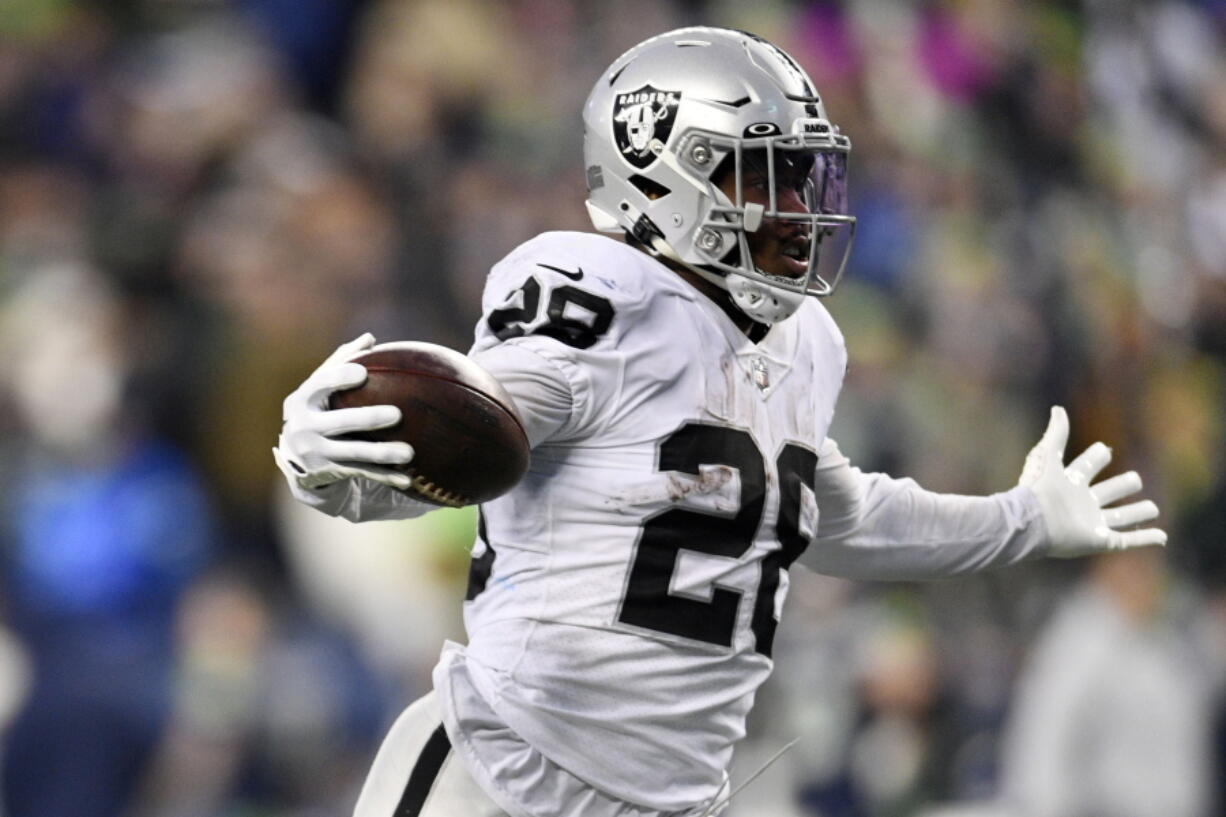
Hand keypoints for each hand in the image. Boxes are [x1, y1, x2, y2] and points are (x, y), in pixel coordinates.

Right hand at [273, 333, 414, 491]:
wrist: (296, 455)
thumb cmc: (318, 408)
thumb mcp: (320, 387)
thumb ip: (342, 362)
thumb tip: (370, 337)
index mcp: (303, 399)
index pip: (320, 384)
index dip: (339, 378)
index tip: (363, 373)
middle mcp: (305, 427)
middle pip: (339, 422)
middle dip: (367, 419)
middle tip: (397, 414)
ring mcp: (316, 453)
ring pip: (353, 453)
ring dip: (383, 453)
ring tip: (409, 452)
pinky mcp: (329, 472)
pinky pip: (362, 473)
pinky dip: (384, 476)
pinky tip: (407, 479)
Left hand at [1019, 406, 1166, 557]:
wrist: (1031, 522)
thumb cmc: (1037, 489)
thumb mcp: (1046, 456)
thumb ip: (1056, 433)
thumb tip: (1058, 408)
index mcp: (1070, 482)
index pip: (1088, 466)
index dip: (1096, 456)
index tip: (1105, 449)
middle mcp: (1083, 503)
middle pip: (1109, 492)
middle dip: (1122, 485)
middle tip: (1135, 478)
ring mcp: (1092, 523)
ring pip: (1121, 517)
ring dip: (1137, 513)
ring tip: (1153, 508)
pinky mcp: (1099, 541)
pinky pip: (1127, 541)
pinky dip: (1145, 539)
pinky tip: (1162, 537)